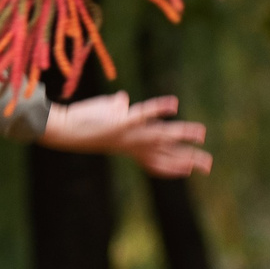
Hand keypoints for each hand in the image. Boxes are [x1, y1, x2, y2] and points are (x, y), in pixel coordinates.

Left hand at [41, 91, 211, 177]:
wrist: (60, 129)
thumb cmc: (80, 122)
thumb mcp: (103, 115)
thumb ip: (117, 108)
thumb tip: (124, 99)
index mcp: (128, 146)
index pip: (156, 160)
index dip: (174, 166)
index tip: (191, 170)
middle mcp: (130, 144)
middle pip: (164, 154)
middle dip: (187, 159)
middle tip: (209, 165)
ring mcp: (126, 134)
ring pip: (160, 136)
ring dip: (181, 134)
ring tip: (201, 132)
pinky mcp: (119, 122)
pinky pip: (142, 115)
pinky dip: (158, 109)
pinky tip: (174, 104)